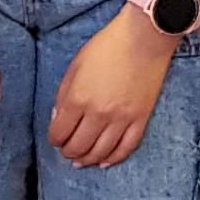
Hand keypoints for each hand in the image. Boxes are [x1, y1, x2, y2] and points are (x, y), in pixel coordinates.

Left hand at [49, 0, 185, 167]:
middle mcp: (98, 113)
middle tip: (68, 150)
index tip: (57, 137)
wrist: (144, 37)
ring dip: (88, 159)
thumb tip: (59, 120)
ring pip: (100, 152)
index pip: (59, 134)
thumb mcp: (76, 66)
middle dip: (68, 152)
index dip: (55, 139)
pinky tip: (105, 162)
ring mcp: (121, 118)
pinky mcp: (141, 118)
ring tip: (83, 159)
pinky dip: (114, 159)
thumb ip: (64, 95)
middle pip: (78, 147)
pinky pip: (126, 148)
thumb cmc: (108, 46)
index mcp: (78, 98)